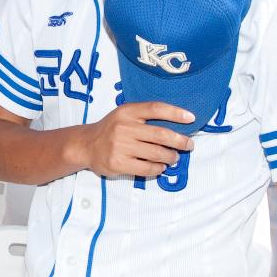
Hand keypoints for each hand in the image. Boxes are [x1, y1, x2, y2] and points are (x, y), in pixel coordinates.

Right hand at [74, 102, 194, 177]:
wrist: (86, 145)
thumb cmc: (111, 129)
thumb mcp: (124, 115)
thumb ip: (145, 117)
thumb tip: (178, 125)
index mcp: (127, 112)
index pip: (155, 108)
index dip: (175, 113)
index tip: (191, 118)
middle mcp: (123, 127)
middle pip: (160, 134)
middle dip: (180, 141)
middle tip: (189, 145)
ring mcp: (120, 146)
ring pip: (156, 153)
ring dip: (171, 157)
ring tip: (174, 157)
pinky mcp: (118, 163)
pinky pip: (147, 168)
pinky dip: (158, 168)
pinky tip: (160, 166)